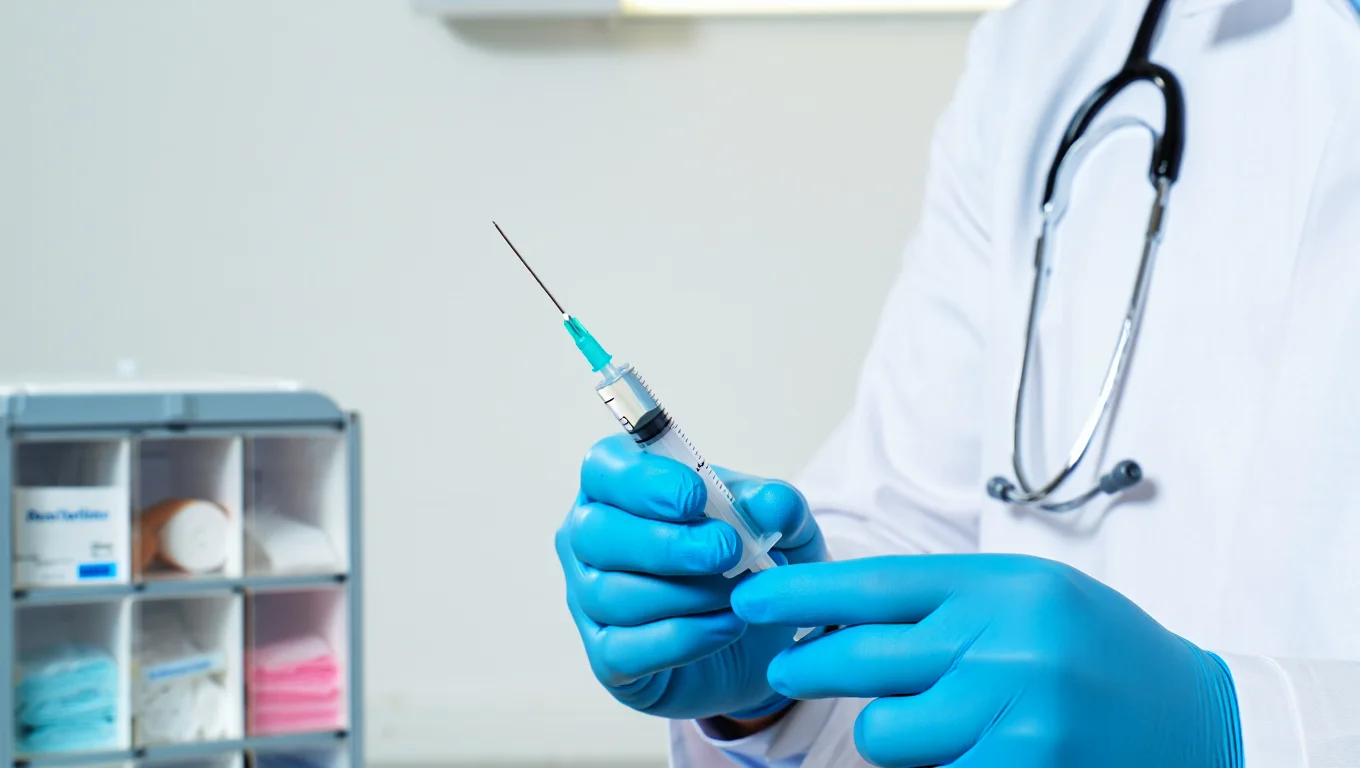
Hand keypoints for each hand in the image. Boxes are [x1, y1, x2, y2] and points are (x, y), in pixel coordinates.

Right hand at [556, 434, 825, 720]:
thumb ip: (777, 505)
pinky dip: (685, 637)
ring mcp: (589, 601)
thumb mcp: (779, 524)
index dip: (642, 482)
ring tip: (741, 592)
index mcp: (618, 487)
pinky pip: (627, 649)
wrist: (759, 635)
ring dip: (687, 594)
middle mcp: (590, 540)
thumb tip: (768, 505)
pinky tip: (728, 625)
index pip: (603, 469)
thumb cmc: (748, 559)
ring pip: (612, 594)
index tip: (696, 497)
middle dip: (666, 544)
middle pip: (595, 533)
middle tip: (726, 551)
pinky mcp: (607, 658)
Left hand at [732, 555, 1242, 767]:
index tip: (751, 600)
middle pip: (862, 657)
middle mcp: (1006, 645)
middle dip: (808, 664)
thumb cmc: (1101, 652)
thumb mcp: (1032, 598)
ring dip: (887, 733)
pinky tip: (973, 747)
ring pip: (885, 733)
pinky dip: (937, 765)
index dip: (802, 594)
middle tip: (787, 666)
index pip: (875, 585)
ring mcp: (1016, 715)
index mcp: (1005, 587)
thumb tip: (843, 615)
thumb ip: (947, 604)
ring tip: (929, 720)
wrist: (1199, 721)